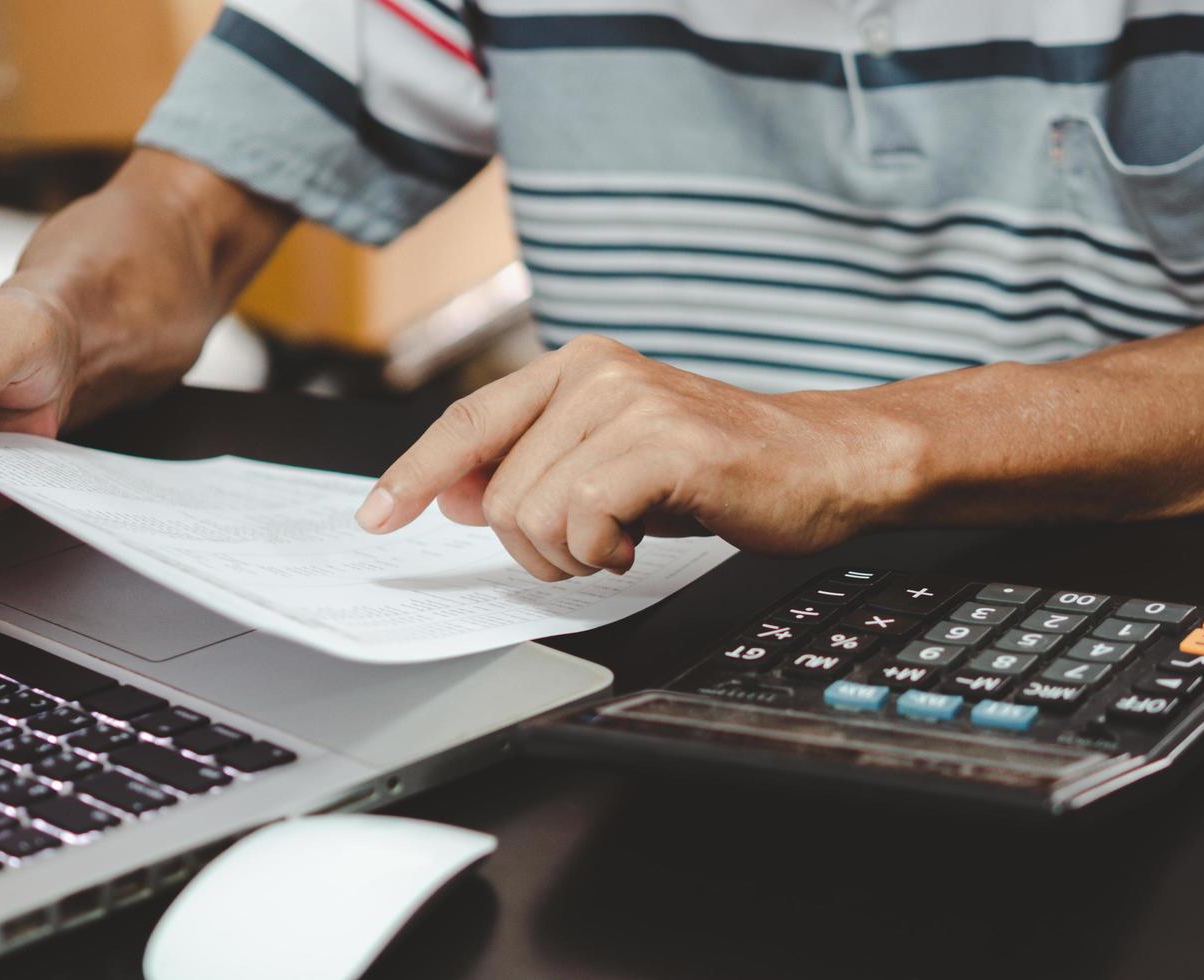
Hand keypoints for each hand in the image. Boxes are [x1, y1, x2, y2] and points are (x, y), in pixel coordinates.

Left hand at [356, 335, 920, 579]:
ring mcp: (629, 402)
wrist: (826, 463)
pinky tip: (642, 541)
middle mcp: (594, 372)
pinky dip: (603, 553)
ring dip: (572, 555)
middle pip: (495, 492)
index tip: (377, 517)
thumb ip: (534, 467)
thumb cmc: (722, 469)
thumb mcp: (613, 463)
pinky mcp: (664, 442)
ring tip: (623, 541)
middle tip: (596, 547)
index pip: (468, 420)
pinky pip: (582, 521)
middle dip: (533, 547)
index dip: (414, 473)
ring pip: (530, 513)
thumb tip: (450, 494)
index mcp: (576, 369)